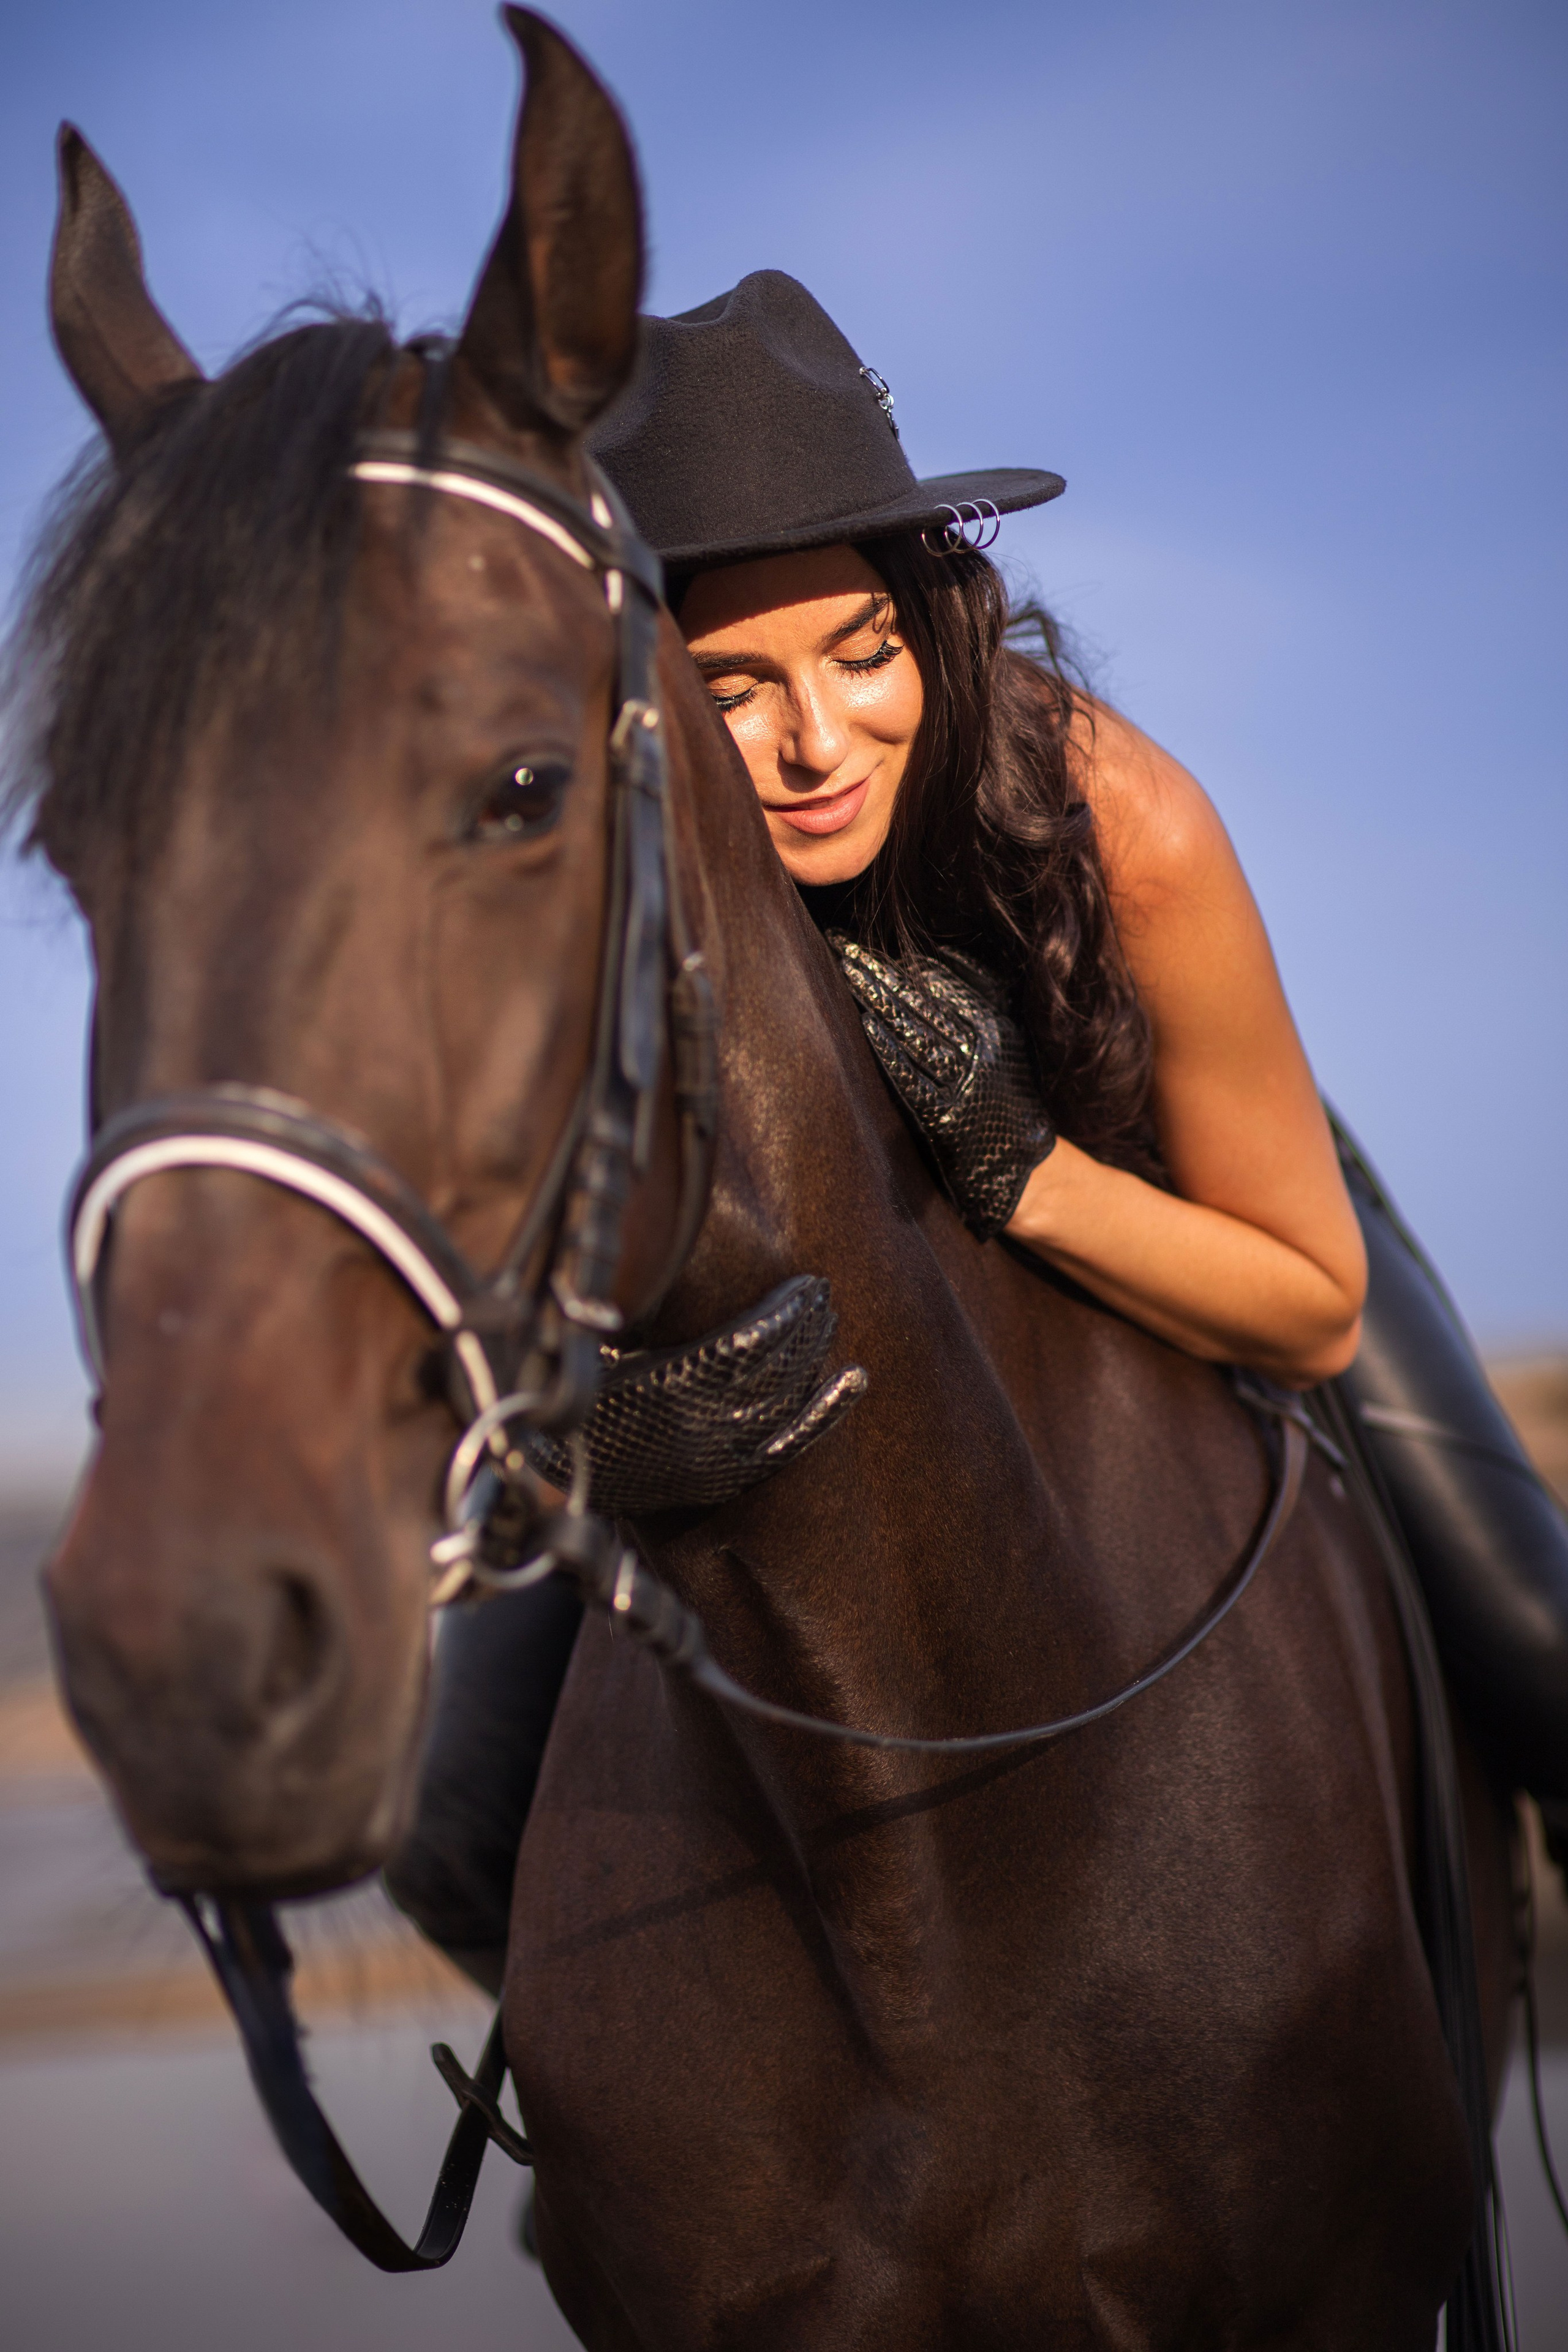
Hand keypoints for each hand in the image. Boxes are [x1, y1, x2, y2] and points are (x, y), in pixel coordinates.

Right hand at [525, 1276, 866, 1515]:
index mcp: (667, 1384)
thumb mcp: (597, 1342)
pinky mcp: (728, 1475)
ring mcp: (718, 1452)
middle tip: (822, 1292)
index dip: (784, 1314)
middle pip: (774, 1368)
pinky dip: (825, 1411)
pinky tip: (855, 1378)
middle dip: (804, 1326)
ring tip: (828, 1318)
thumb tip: (655, 1248)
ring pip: (786, 1398)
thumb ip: (633, 1303)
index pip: (748, 1345)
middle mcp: (701, 1421)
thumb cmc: (579, 1392)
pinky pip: (790, 1444)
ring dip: (812, 1355)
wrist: (567, 1470)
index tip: (806, 1284)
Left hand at [829, 934, 1055, 1237]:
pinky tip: (867, 1025)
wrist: (1021, 1166)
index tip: (862, 943)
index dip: (898, 961)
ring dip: (877, 1001)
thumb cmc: (1004, 1095)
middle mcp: (981, 1051)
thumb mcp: (1004, 1038)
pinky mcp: (946, 1118)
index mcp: (994, 1026)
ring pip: (914, 1032)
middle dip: (877, 972)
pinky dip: (891, 1050)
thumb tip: (942, 954)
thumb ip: (979, 995)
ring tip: (845, 974)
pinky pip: (915, 1078)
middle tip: (841, 947)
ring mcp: (964, 1084)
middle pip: (920, 1002)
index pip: (938, 983)